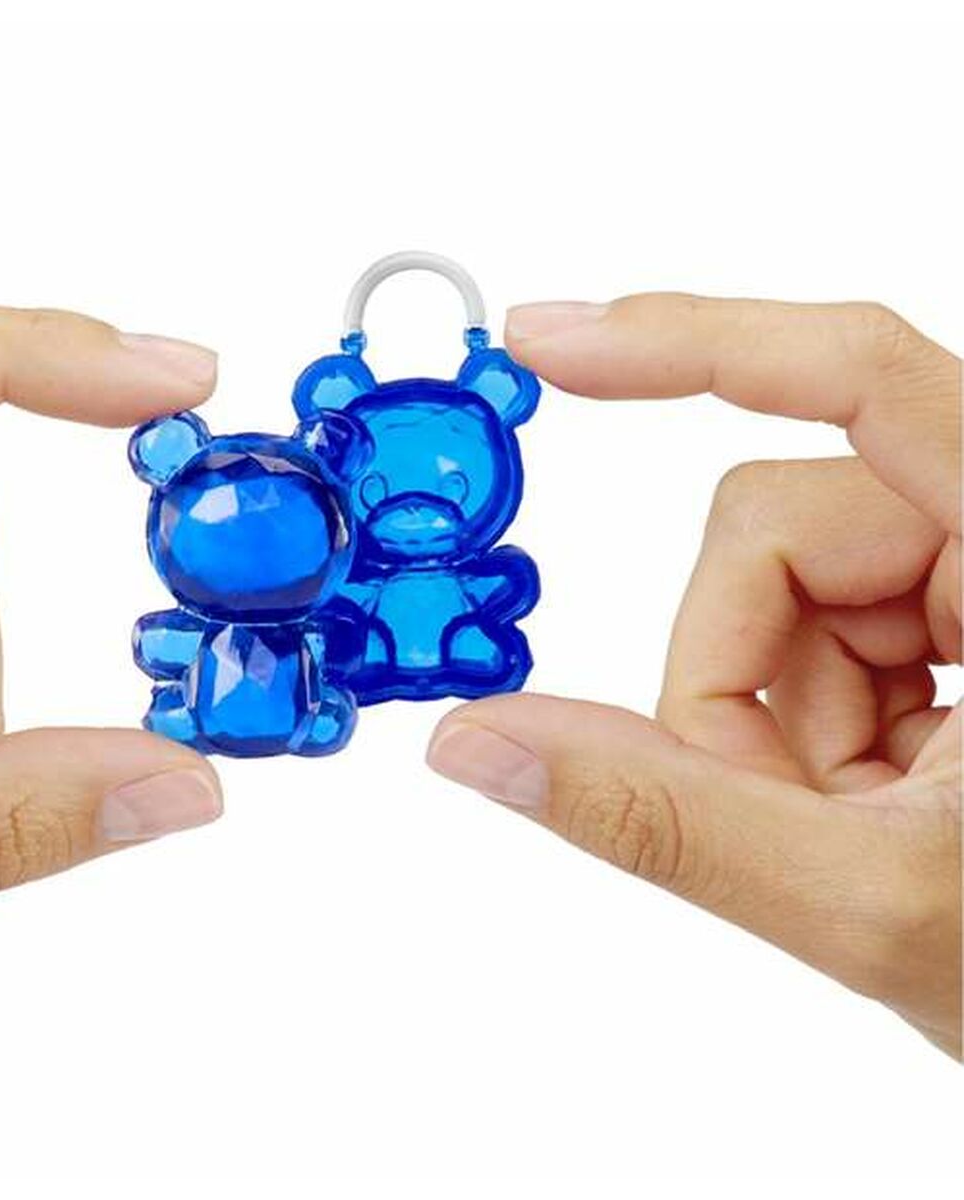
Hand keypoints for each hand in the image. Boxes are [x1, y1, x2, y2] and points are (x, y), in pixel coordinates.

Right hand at [427, 294, 961, 1055]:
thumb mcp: (866, 898)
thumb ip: (658, 815)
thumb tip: (478, 739)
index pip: (859, 375)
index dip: (694, 343)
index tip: (554, 343)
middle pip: (771, 525)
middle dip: (731, 676)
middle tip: (787, 804)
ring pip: (770, 583)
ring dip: (762, 711)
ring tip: (839, 812)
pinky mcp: (940, 612)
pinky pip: (798, 620)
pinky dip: (788, 717)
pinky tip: (860, 788)